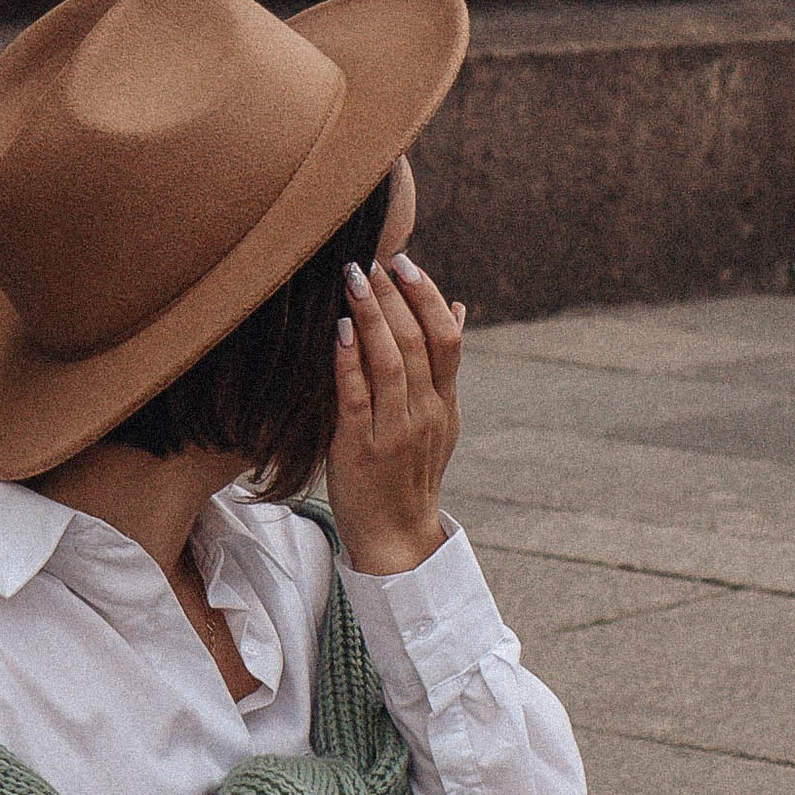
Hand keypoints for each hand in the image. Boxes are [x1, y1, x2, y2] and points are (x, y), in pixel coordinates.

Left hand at [326, 247, 463, 577]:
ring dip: (371, 317)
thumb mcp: (441, 418)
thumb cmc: (410, 470)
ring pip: (391, 363)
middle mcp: (426, 414)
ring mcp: (395, 432)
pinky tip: (337, 331)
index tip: (404, 261)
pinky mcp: (361, 449)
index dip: (426, 295)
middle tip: (370, 259)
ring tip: (352, 280)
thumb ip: (444, 365)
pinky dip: (348, 361)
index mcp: (445, 403)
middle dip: (392, 296)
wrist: (396, 535)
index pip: (446, 338)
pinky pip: (356, 397)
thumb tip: (457, 306)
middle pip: (417, 343)